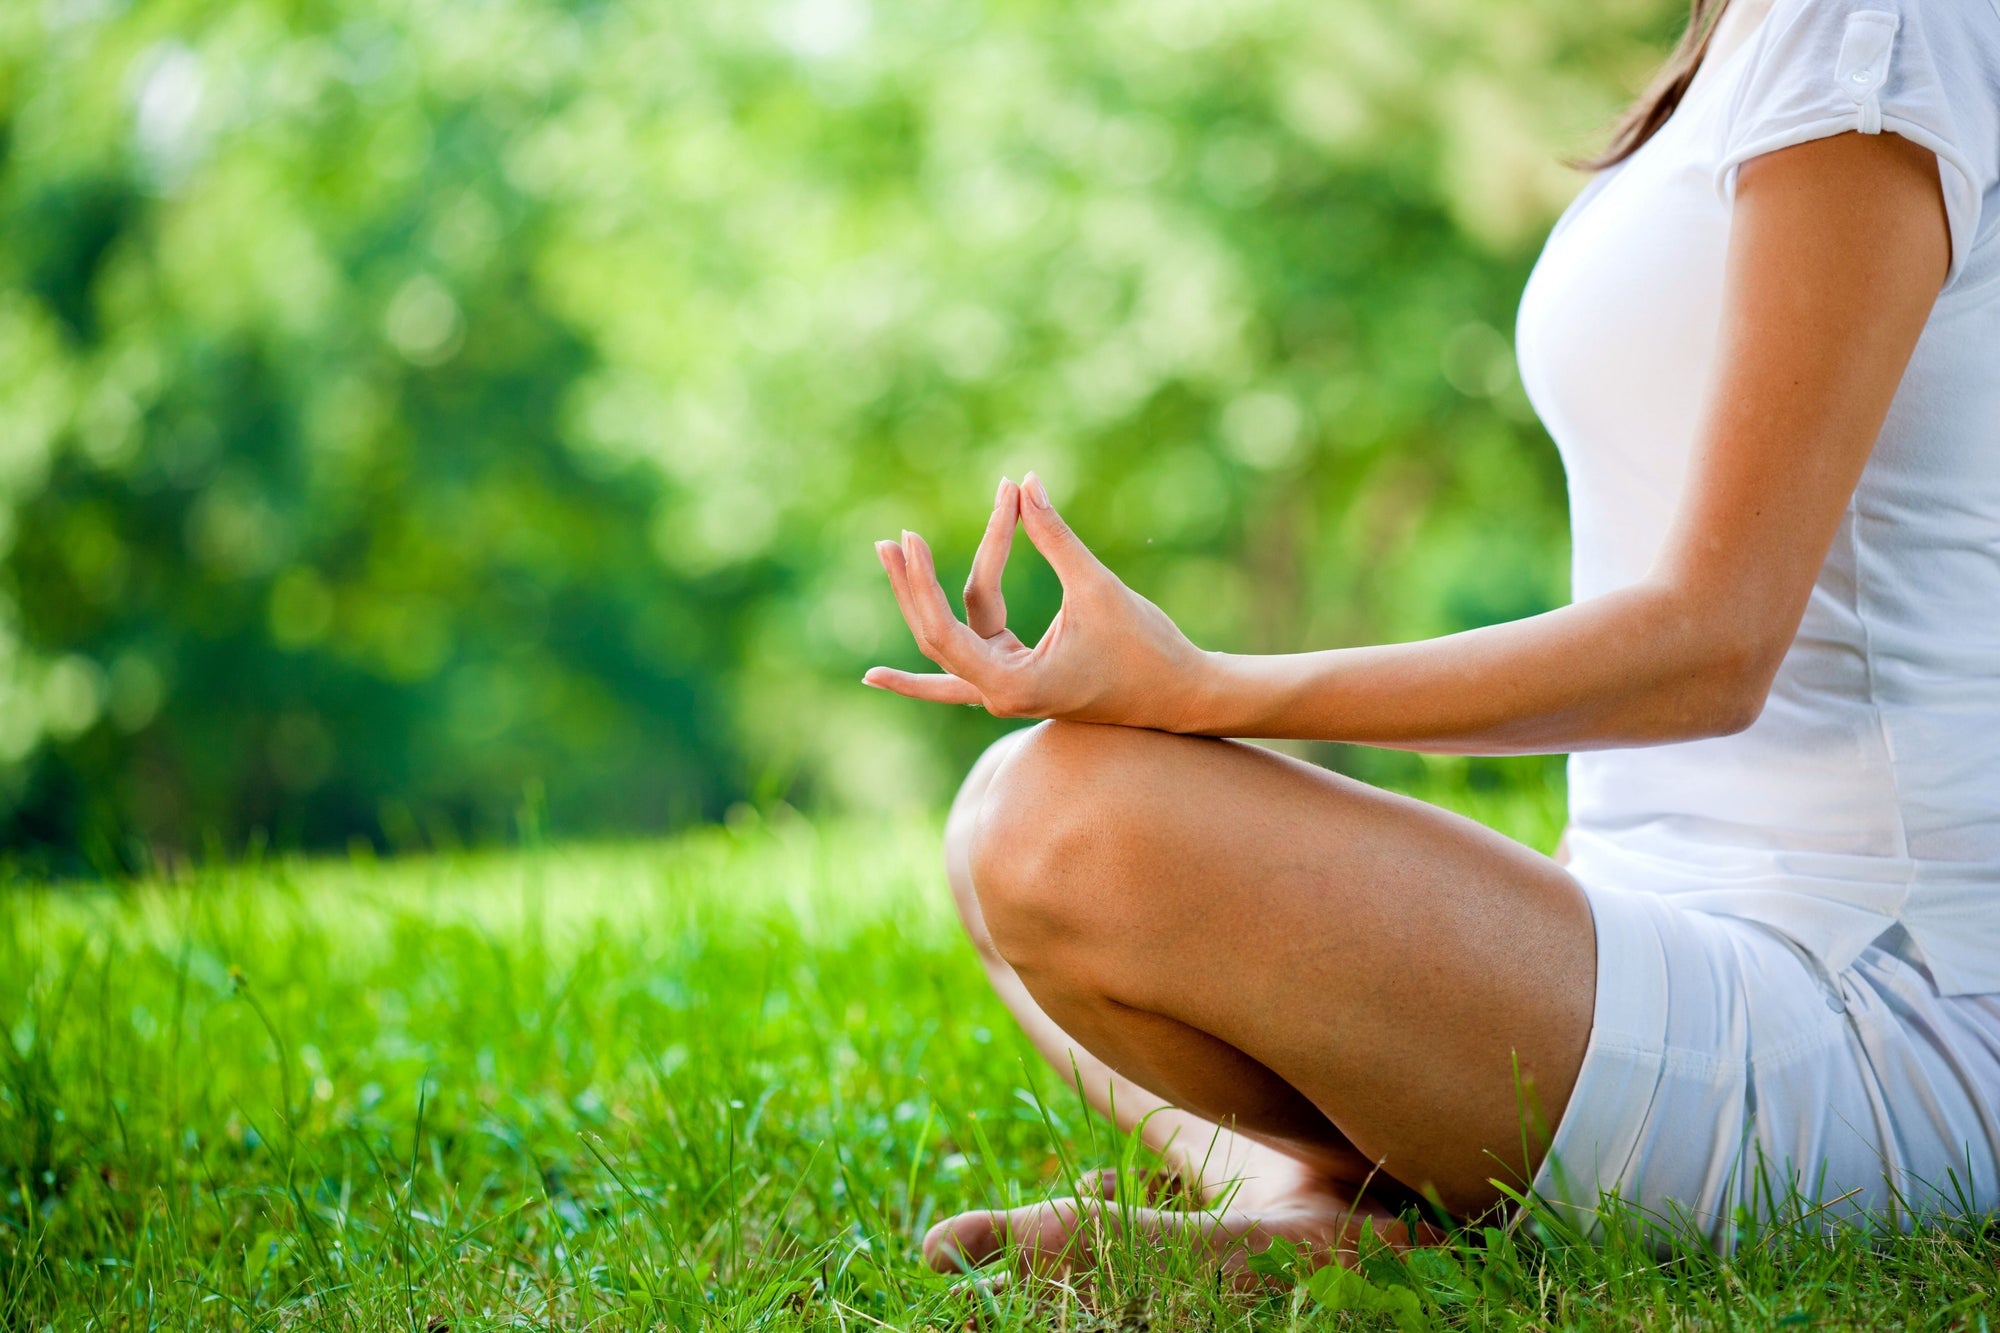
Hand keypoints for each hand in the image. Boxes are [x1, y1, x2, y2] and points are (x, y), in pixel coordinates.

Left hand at [863, 472, 1214, 730]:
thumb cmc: (1146, 649)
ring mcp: (1007, 686)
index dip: (921, 584)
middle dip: (911, 588)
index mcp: (1011, 685)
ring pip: (955, 634)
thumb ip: (1056, 538)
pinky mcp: (1019, 673)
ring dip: (928, 593)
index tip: (909, 538)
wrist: (1182, 696)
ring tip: (899, 548)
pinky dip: (945, 628)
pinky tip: (880, 671)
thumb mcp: (1097, 588)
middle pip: (937, 635)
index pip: (944, 631)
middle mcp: (999, 693)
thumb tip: (1025, 483)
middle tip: (888, 541)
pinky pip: (972, 645)